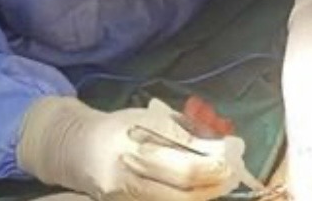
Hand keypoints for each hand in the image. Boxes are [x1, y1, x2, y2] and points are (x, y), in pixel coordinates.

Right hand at [16, 96, 239, 200]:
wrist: (80, 150)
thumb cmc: (122, 128)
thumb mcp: (151, 118)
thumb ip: (184, 131)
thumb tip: (219, 144)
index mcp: (136, 132)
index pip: (181, 149)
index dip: (211, 158)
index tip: (230, 158)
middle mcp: (127, 162)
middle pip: (181, 180)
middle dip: (213, 181)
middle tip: (230, 176)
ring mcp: (122, 189)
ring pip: (173, 200)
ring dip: (202, 195)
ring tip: (218, 187)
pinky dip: (184, 199)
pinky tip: (197, 194)